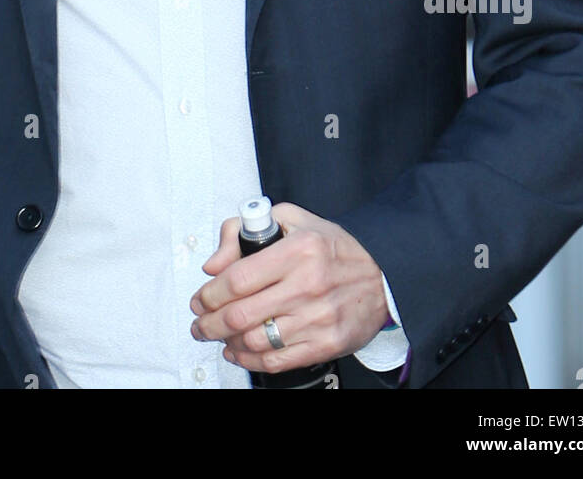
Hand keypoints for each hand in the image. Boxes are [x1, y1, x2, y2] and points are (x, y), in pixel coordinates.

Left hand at [189, 203, 387, 375]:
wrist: (383, 274)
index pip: (238, 278)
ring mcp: (318, 318)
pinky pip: (278, 360)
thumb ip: (244, 231)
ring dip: (226, 342)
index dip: (209, 293)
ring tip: (217, 336)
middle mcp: (307, 285)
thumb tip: (213, 264)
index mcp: (297, 250)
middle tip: (199, 322)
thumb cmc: (334, 247)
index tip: (200, 298)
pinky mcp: (327, 344)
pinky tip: (239, 352)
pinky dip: (250, 361)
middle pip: (240, 314)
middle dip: (209, 323)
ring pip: (255, 341)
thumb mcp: (291, 220)